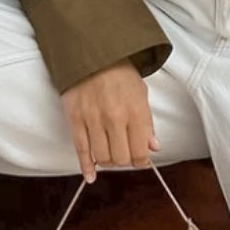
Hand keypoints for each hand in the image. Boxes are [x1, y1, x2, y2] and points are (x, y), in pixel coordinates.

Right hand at [60, 58, 161, 183]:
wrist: (93, 54)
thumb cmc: (120, 73)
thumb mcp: (141, 93)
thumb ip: (147, 122)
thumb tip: (153, 147)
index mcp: (135, 111)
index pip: (140, 151)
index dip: (141, 160)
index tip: (139, 159)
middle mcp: (115, 118)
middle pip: (121, 158)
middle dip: (124, 161)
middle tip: (124, 154)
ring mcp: (94, 120)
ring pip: (102, 157)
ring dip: (107, 161)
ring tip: (110, 154)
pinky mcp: (76, 119)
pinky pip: (81, 150)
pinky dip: (86, 167)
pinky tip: (91, 175)